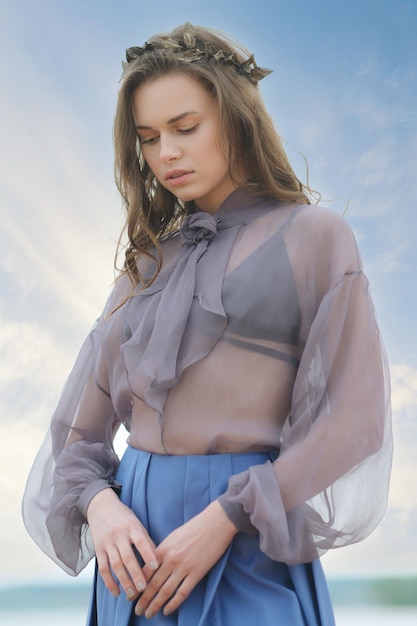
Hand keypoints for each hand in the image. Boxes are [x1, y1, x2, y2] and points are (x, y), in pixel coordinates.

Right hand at [86, 488, 158, 600]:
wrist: (101, 506)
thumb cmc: (124, 517)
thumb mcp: (137, 523)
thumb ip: (145, 540)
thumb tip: (158, 559)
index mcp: (132, 527)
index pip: (141, 542)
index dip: (148, 554)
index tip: (155, 567)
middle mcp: (119, 535)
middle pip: (127, 557)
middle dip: (136, 574)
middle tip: (144, 588)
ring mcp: (107, 542)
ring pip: (115, 565)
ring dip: (124, 581)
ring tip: (132, 594)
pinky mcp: (98, 549)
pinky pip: (103, 568)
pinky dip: (109, 582)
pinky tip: (116, 592)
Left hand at [134, 500, 237, 617]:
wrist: (215, 523)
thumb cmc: (195, 527)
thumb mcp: (173, 536)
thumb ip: (163, 551)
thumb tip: (154, 565)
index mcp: (163, 549)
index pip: (145, 572)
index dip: (136, 586)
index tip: (131, 596)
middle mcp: (170, 560)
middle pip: (153, 584)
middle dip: (143, 599)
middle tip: (137, 610)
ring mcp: (183, 567)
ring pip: (165, 591)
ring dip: (155, 605)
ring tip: (148, 614)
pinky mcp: (196, 573)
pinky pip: (182, 593)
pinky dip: (173, 604)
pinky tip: (167, 611)